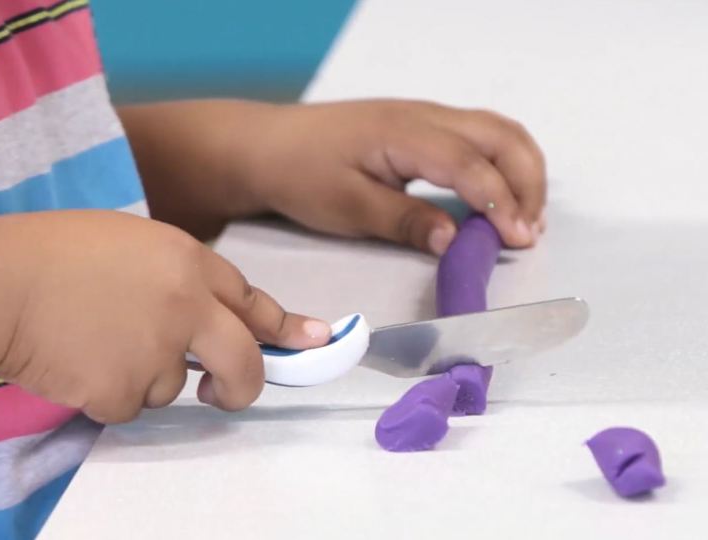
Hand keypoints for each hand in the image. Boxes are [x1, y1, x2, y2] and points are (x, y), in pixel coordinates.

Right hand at [0, 211, 329, 422]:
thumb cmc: (58, 253)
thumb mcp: (134, 245)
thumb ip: (182, 279)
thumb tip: (213, 317)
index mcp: (187, 262)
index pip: (251, 300)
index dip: (285, 326)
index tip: (316, 340)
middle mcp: (186, 307)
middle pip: (243, 363)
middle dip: (242, 385)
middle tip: (223, 393)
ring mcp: (157, 351)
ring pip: (170, 386)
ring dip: (143, 375)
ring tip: (96, 339)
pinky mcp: (122, 390)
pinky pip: (128, 404)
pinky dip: (108, 392)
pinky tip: (79, 361)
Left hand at [245, 100, 545, 253]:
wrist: (267, 146)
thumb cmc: (300, 174)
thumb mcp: (348, 206)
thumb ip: (405, 221)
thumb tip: (456, 241)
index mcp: (405, 133)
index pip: (471, 164)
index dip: (501, 203)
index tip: (518, 240)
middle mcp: (424, 116)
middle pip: (501, 136)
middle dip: (527, 182)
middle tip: (528, 232)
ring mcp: (424, 118)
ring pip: (496, 132)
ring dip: (520, 171)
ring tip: (523, 218)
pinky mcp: (420, 128)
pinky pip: (478, 137)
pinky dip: (500, 165)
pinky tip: (497, 197)